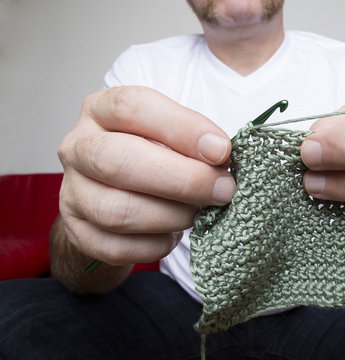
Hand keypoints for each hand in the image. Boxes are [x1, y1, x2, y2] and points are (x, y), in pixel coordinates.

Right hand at [58, 86, 235, 264]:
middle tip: (223, 190)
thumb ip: (193, 140)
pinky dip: (156, 245)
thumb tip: (221, 157)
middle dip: (182, 179)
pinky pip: (116, 247)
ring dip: (172, 216)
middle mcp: (79, 148)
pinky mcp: (78, 232)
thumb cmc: (153, 155)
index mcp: (101, 110)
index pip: (132, 108)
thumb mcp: (170, 133)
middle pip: (118, 162)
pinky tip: (174, 234)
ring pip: (116, 212)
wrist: (118, 192)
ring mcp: (72, 192)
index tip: (221, 150)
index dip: (182, 128)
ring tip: (199, 212)